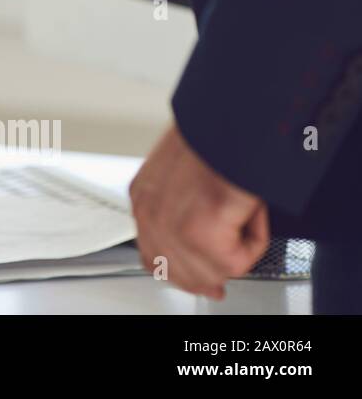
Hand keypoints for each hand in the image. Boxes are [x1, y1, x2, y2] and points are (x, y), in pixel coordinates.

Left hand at [129, 122, 268, 298]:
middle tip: (236, 259)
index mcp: (144, 197)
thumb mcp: (186, 175)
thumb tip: (205, 255)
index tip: (209, 279)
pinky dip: (254, 241)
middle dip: (212, 272)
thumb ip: (184, 212)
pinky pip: (236, 263)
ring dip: (237, 250)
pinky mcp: (199, 231)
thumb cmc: (218, 137)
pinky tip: (248, 211)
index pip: (153, 257)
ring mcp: (170, 223)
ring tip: (243, 214)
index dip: (187, 273)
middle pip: (178, 273)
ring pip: (210, 273)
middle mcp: (149, 212)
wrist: (233, 119)